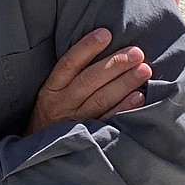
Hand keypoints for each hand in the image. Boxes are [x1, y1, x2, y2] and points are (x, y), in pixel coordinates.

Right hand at [23, 28, 150, 135]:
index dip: (86, 47)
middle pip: (90, 80)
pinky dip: (125, 108)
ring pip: (101, 99)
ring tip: (144, 70)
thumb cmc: (51, 114)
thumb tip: (99, 51)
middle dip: (115, 64)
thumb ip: (68, 77)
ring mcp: (76, 121)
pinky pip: (109, 120)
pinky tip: (139, 97)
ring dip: (125, 84)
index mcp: (51, 89)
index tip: (106, 33)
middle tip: (136, 52)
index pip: (69, 63)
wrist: (40, 152)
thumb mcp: (50, 93)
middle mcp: (62, 104)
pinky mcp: (90, 136)